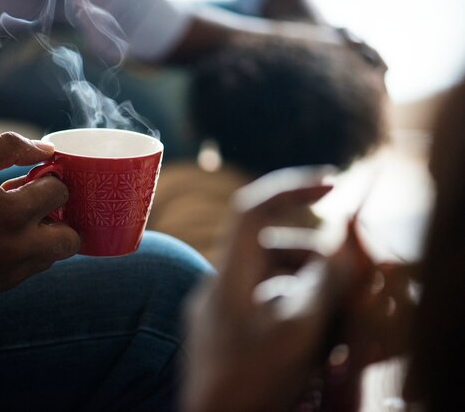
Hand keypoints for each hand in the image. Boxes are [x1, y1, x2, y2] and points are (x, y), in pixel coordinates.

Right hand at [0, 132, 79, 294]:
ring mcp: (13, 270)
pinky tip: (4, 238)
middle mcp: (19, 247)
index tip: (34, 179)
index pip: (60, 193)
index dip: (49, 181)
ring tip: (17, 221)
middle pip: (71, 237)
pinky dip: (28, 252)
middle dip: (61, 218)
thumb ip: (11, 147)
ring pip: (54, 254)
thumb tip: (48, 149)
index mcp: (12, 213)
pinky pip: (34, 267)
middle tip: (38, 206)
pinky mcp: (4, 284)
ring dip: (45, 235)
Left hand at [182, 166, 339, 411]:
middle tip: (347, 281)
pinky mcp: (225, 331)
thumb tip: (342, 247)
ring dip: (306, 289)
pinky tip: (312, 337)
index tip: (331, 183)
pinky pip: (262, 306)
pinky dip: (290, 312)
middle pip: (270, 248)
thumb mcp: (298, 333)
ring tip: (333, 317)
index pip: (251, 209)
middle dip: (313, 257)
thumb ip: (322, 285)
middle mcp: (220, 286)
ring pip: (270, 279)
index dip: (290, 188)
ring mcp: (220, 310)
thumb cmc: (250, 383)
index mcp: (229, 277)